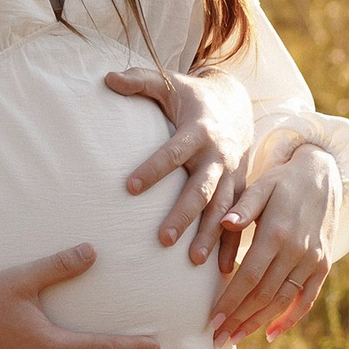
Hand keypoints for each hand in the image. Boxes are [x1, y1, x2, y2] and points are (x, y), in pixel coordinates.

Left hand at [107, 65, 248, 259]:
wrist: (236, 105)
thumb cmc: (192, 98)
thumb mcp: (169, 83)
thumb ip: (139, 81)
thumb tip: (106, 78)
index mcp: (198, 130)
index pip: (172, 152)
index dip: (152, 169)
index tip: (128, 188)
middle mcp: (218, 156)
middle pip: (200, 188)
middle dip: (183, 214)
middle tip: (162, 239)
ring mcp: (233, 175)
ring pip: (222, 210)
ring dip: (210, 235)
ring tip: (193, 262)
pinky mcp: (242, 190)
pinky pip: (240, 220)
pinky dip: (233, 244)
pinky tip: (223, 271)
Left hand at [209, 144, 344, 342]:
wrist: (323, 175)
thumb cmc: (282, 181)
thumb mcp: (260, 186)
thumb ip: (242, 206)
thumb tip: (224, 222)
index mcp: (276, 233)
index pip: (249, 277)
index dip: (230, 301)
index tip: (212, 320)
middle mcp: (297, 251)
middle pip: (263, 295)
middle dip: (238, 319)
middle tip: (217, 338)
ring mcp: (313, 260)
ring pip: (283, 301)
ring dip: (258, 323)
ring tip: (235, 338)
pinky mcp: (323, 265)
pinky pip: (307, 299)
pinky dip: (290, 319)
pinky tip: (271, 334)